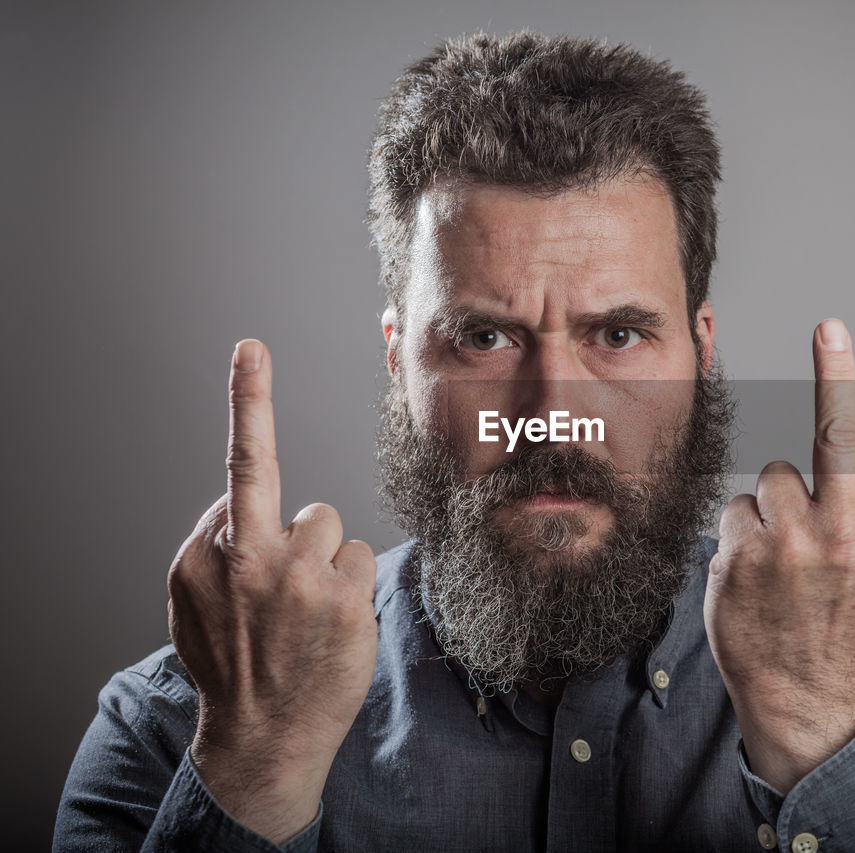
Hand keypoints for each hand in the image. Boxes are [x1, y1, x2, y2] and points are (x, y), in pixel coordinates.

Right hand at [166, 339, 377, 842]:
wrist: (261, 738)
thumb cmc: (235, 666)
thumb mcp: (197, 610)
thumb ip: (216, 551)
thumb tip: (238, 505)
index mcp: (203, 558)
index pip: (234, 472)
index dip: (247, 404)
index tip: (250, 351)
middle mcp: (247, 557)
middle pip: (273, 477)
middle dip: (252, 401)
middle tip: (248, 350)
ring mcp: (298, 576)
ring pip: (327, 523)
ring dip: (322, 556)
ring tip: (306, 606)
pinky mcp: (343, 598)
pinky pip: (356, 559)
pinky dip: (347, 585)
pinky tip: (329, 622)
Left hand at [703, 318, 854, 794]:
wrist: (806, 694)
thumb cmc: (846, 620)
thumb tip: (854, 468)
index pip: (854, 444)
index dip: (838, 378)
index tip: (828, 329)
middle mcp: (837, 534)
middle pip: (804, 461)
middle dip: (809, 457)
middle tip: (818, 440)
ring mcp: (783, 545)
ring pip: (767, 483)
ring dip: (770, 514)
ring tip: (780, 565)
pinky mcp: (739, 558)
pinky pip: (736, 513)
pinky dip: (741, 538)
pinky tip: (755, 578)